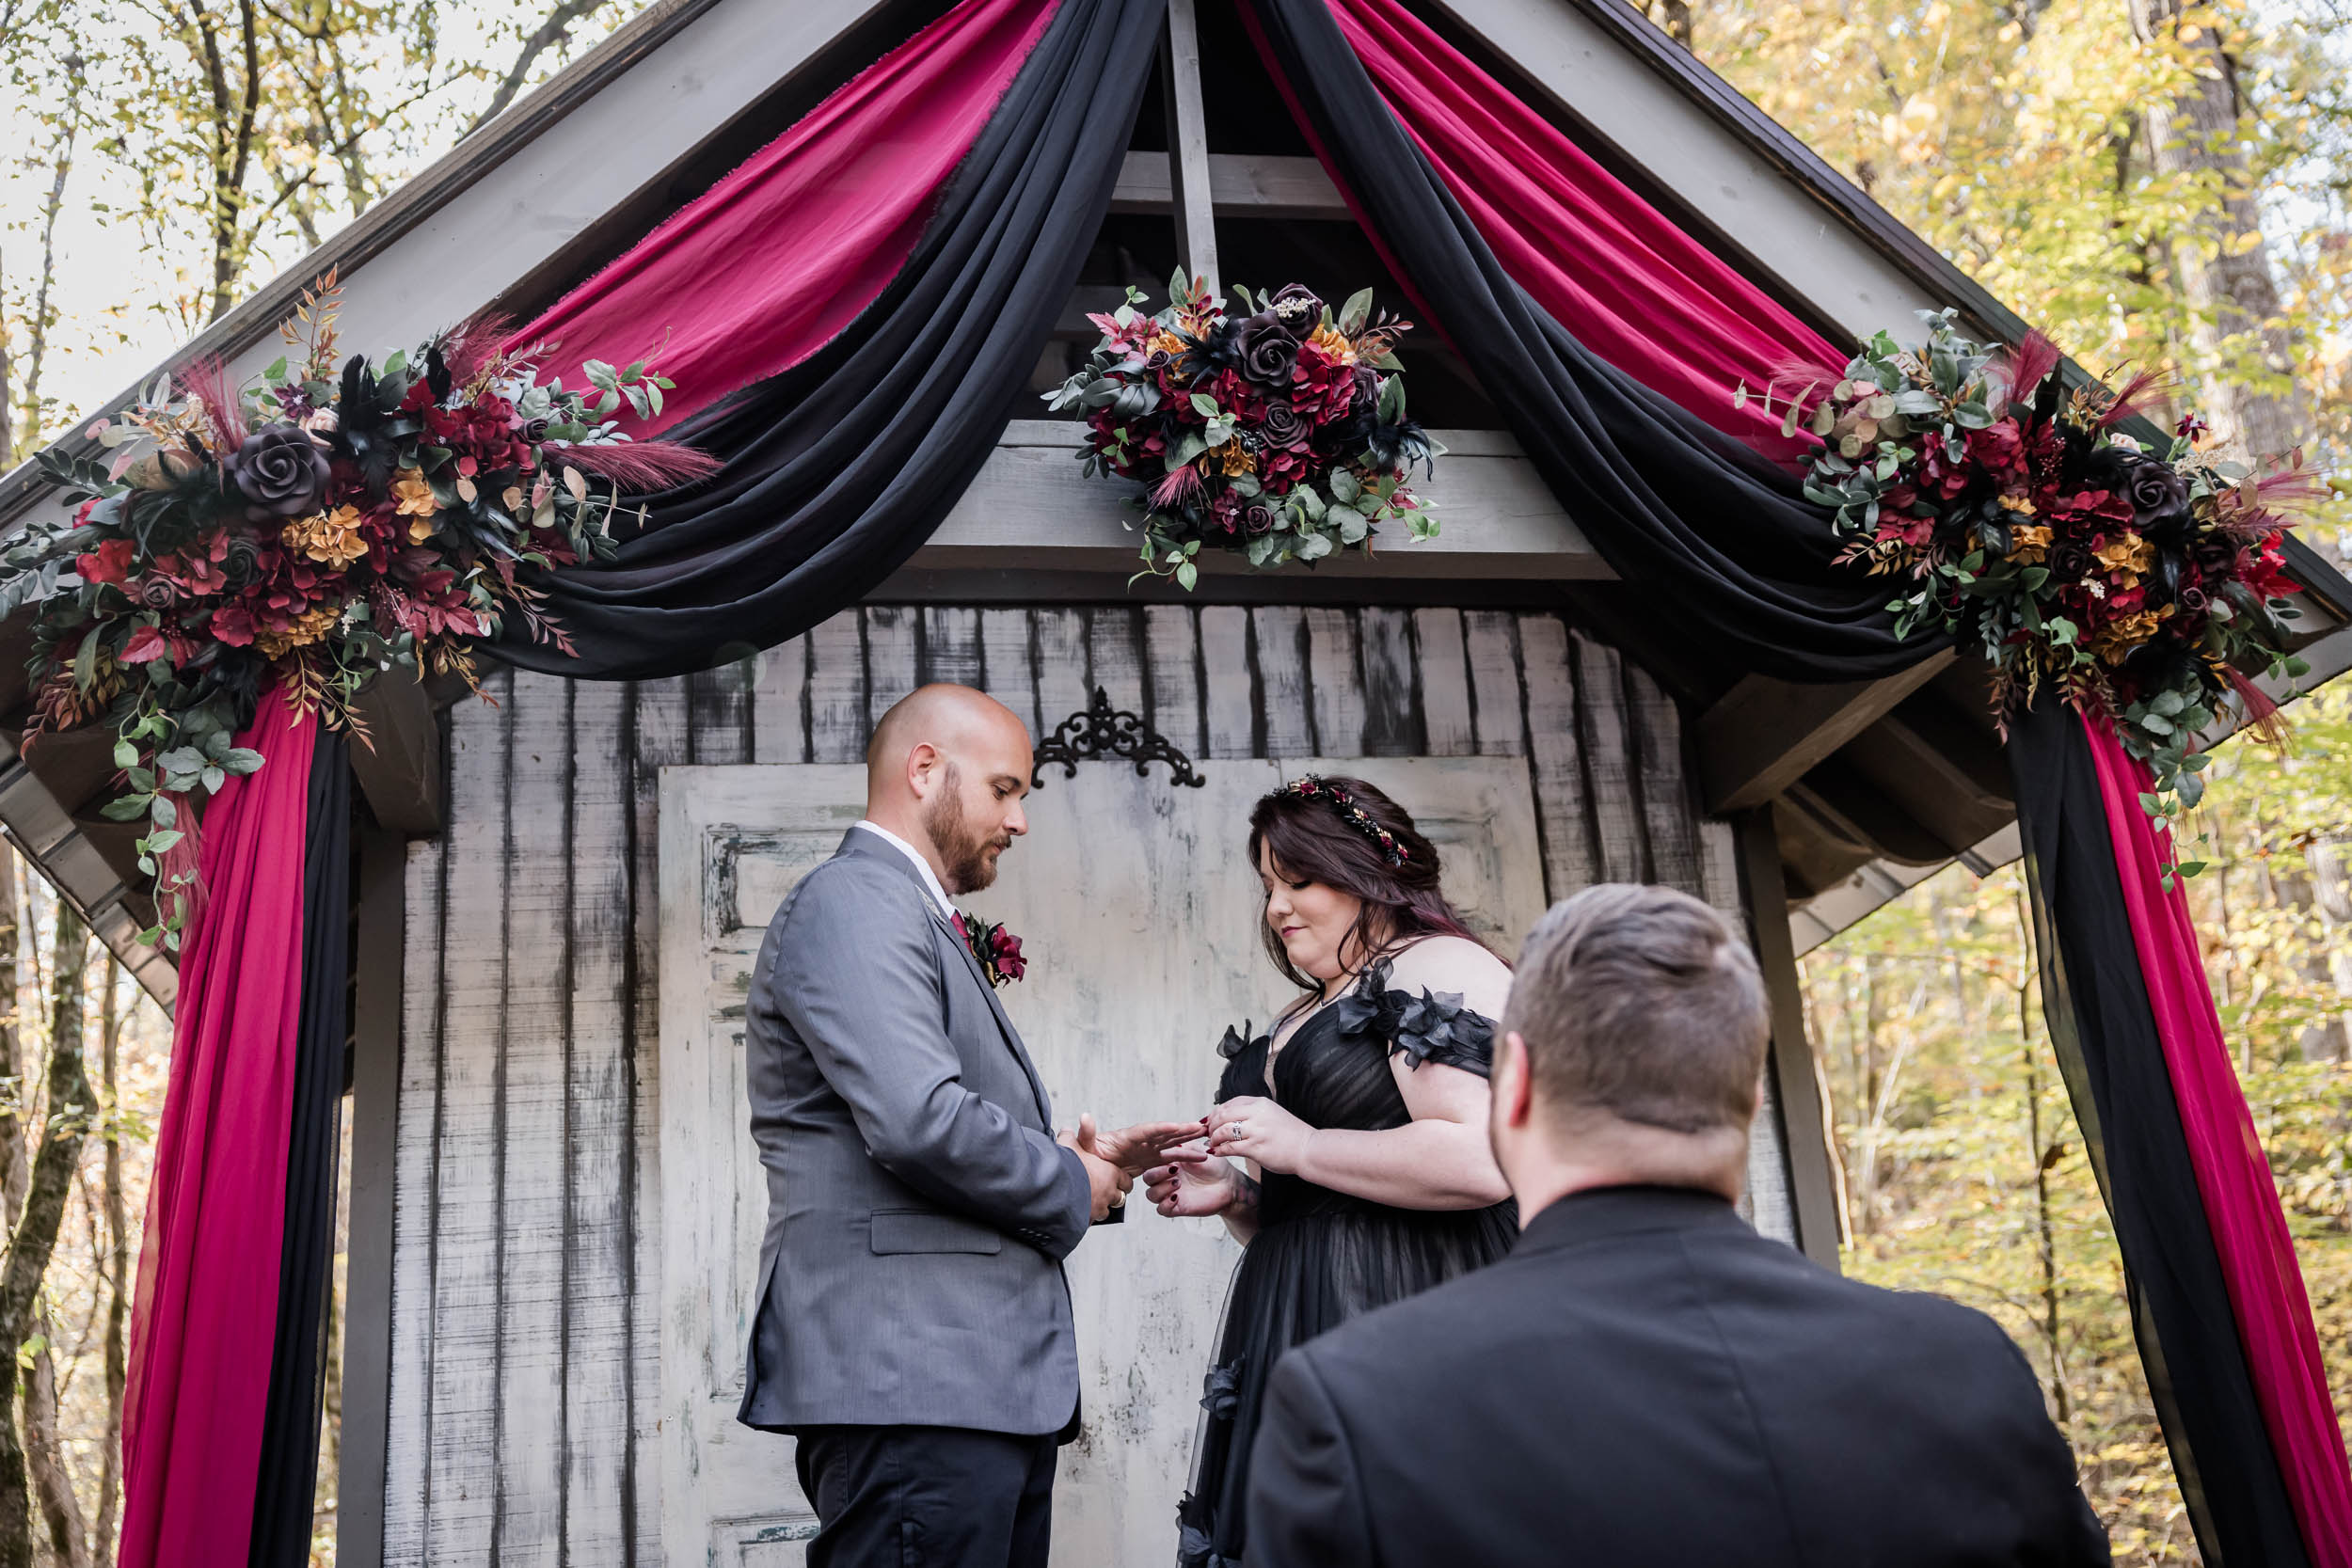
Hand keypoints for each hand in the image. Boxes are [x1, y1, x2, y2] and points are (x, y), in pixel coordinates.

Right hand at [1059, 1114, 1135, 1221]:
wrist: (1054, 1189)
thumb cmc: (1066, 1166)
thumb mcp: (1068, 1145)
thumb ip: (1070, 1137)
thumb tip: (1066, 1130)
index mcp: (1109, 1173)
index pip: (1126, 1180)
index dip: (1121, 1180)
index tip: (1115, 1179)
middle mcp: (1108, 1192)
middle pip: (1120, 1198)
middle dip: (1112, 1196)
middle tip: (1102, 1191)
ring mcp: (1099, 1208)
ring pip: (1106, 1211)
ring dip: (1099, 1207)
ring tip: (1087, 1202)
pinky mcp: (1087, 1221)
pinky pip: (1090, 1221)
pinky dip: (1085, 1218)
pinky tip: (1076, 1213)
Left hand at [1083, 1117, 1213, 1174]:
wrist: (1091, 1167)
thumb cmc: (1088, 1156)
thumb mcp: (1084, 1146)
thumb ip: (1086, 1134)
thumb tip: (1084, 1118)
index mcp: (1126, 1137)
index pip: (1145, 1131)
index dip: (1160, 1128)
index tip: (1176, 1125)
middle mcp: (1140, 1141)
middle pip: (1164, 1133)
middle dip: (1181, 1130)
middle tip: (1200, 1126)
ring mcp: (1147, 1149)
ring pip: (1171, 1142)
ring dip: (1187, 1139)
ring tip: (1205, 1136)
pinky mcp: (1150, 1159)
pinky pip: (1170, 1156)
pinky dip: (1185, 1155)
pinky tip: (1199, 1156)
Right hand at [1143, 1143, 1241, 1217]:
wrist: (1228, 1183)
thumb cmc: (1214, 1166)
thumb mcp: (1197, 1150)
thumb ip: (1181, 1145)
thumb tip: (1169, 1135)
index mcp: (1169, 1163)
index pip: (1152, 1162)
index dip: (1156, 1160)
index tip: (1171, 1159)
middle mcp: (1167, 1179)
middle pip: (1148, 1179)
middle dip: (1156, 1174)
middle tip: (1174, 1170)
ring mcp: (1171, 1194)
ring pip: (1151, 1195)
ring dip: (1161, 1189)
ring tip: (1178, 1183)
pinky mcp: (1177, 1208)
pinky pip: (1162, 1210)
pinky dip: (1165, 1204)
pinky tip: (1176, 1197)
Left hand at [1204, 1096, 1314, 1175]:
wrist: (1308, 1149)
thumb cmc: (1291, 1135)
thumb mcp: (1272, 1114)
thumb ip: (1253, 1113)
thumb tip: (1229, 1116)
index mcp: (1261, 1103)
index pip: (1230, 1103)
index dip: (1216, 1112)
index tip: (1210, 1120)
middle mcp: (1257, 1114)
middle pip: (1223, 1114)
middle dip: (1211, 1124)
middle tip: (1207, 1132)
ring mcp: (1256, 1131)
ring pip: (1223, 1130)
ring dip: (1213, 1138)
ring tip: (1212, 1143)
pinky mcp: (1256, 1148)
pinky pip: (1229, 1147)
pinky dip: (1219, 1150)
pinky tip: (1217, 1152)